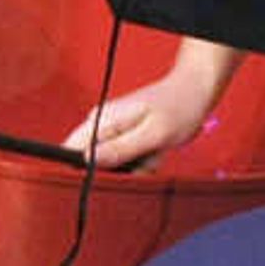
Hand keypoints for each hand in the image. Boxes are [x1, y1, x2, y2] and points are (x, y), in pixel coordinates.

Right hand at [63, 67, 219, 169]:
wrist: (192, 92)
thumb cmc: (178, 109)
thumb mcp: (153, 134)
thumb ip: (120, 148)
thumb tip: (86, 160)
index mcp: (102, 119)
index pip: (72, 149)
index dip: (85, 169)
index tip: (115, 173)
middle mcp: (100, 124)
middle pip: (94, 163)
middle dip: (120, 171)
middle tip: (145, 159)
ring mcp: (110, 130)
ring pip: (113, 166)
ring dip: (136, 167)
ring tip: (154, 152)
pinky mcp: (121, 138)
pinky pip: (126, 162)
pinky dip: (143, 163)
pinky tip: (154, 152)